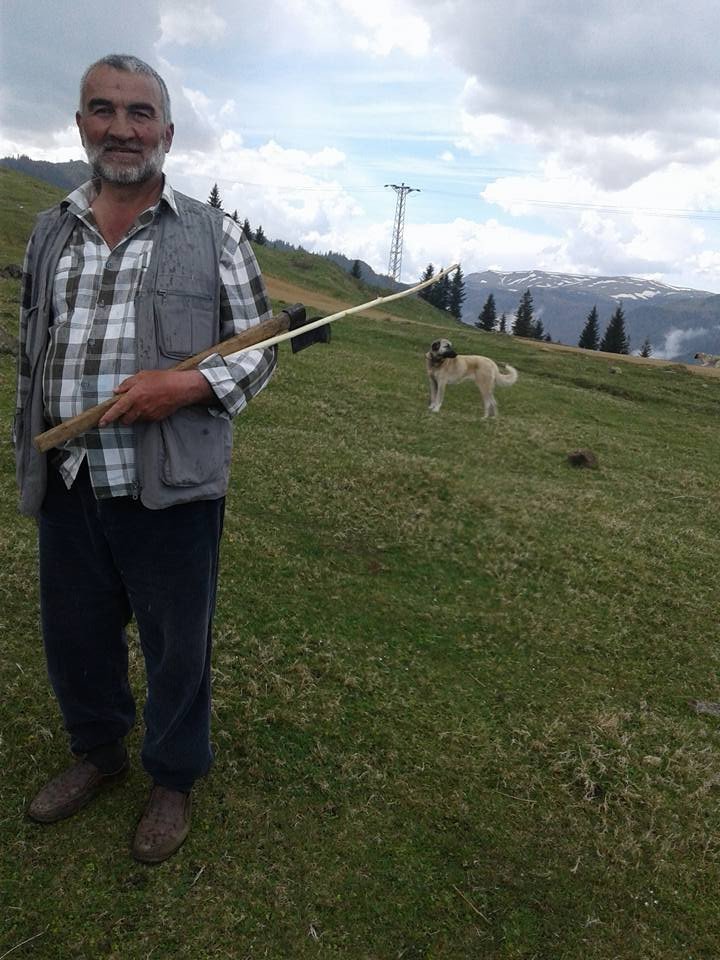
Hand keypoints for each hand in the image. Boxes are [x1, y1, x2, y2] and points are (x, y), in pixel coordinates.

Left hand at [98, 370, 213, 426]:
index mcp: (134, 396)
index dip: (108, 417)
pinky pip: (146, 419)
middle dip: (123, 417)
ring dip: (134, 415)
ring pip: (136, 420)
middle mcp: (140, 408)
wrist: (181, 388)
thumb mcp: (142, 375)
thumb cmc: (162, 379)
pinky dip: (145, 414)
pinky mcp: (156, 418)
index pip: (117, 409)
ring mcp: (148, 414)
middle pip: (125, 420)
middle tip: (126, 409)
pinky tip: (152, 404)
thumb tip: (116, 391)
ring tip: (142, 404)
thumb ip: (127, 384)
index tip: (101, 423)